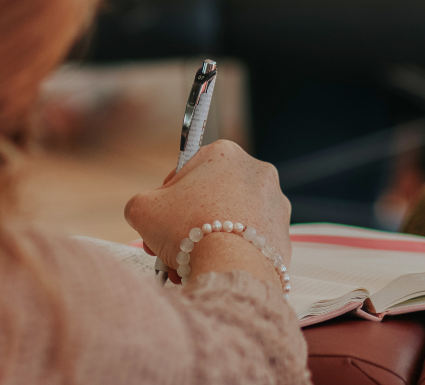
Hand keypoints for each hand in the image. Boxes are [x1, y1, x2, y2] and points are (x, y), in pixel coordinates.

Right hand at [124, 140, 291, 286]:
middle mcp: (256, 171)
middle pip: (211, 198)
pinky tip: (212, 270)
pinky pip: (249, 243)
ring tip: (188, 264)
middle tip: (170, 245)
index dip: (169, 197)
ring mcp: (274, 203)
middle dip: (187, 223)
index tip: (161, 218)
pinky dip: (231, 254)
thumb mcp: (142, 209)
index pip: (189, 170)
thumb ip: (140, 203)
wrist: (231, 267)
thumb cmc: (187, 230)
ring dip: (208, 241)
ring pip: (231, 222)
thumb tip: (146, 211)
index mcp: (224, 153)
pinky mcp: (284, 234)